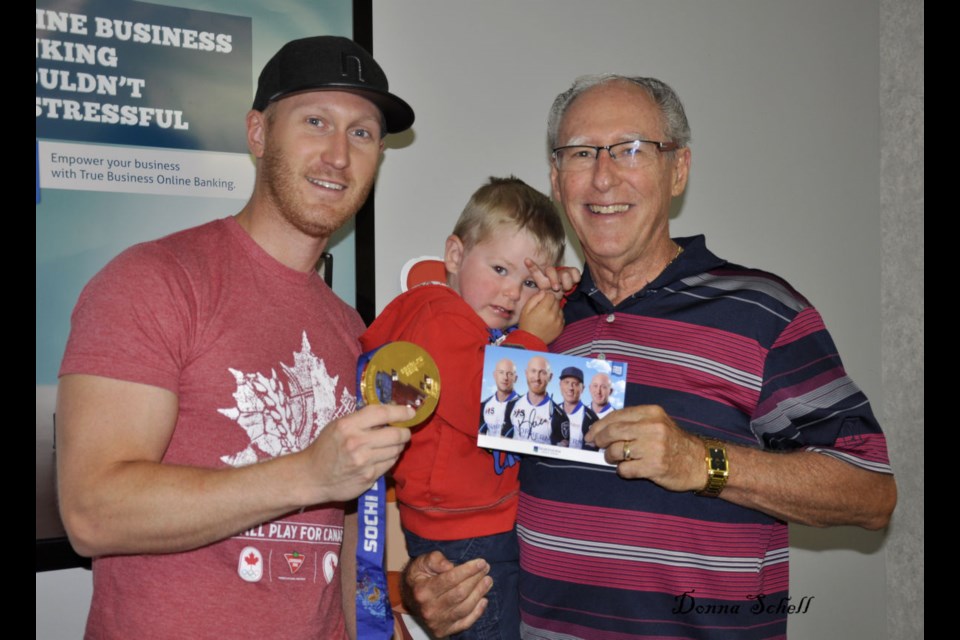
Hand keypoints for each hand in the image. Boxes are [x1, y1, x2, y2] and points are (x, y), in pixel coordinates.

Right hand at [302, 403, 412, 503]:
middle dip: (404, 432)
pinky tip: (382, 457)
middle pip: (395, 434)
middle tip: (404, 432)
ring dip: (398, 446)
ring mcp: (364, 462)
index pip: (382, 413)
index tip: (410, 412)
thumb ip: (362, 419)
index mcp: (348, 425)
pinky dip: (390, 459)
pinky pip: (390, 464)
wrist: (312, 477)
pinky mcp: (368, 477)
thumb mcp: (338, 426)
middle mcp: (357, 443)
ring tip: (390, 445)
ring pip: (396, 450)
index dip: (400, 411)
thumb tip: (390, 411)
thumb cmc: (326, 448)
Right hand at [402, 551, 491, 637]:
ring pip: (464, 608)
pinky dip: (477, 612)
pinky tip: (484, 600)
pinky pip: (465, 623)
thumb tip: (450, 566)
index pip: (451, 579)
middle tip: (486, 569)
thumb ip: (435, 560)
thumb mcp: (422, 562)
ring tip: (488, 581)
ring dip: (479, 593)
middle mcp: (429, 609)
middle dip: (476, 579)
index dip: (468, 570)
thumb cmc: (419, 576)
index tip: (481, 562)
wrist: (410, 597)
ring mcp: (436, 623)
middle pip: (460, 593)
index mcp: (423, 590)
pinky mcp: (443, 631)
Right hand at [518, 290, 563, 343]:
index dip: (546, 296)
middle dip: (550, 302)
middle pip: (556, 301)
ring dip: (555, 309)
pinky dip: (557, 317)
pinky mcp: (561, 327)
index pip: (551, 295)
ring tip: (546, 314)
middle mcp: (553, 314)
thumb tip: (543, 292)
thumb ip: (535, 298)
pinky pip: (562, 317)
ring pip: (560, 309)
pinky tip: (550, 320)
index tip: (542, 300)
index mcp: (544, 309)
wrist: (530, 340)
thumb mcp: (526, 309)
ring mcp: (558, 321)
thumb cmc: (526, 324)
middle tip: (543, 307)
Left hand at [525, 259, 580, 297]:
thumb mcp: (543, 298)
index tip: (526, 260)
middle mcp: (551, 273)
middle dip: (554, 279)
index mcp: (542, 280)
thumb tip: (525, 293)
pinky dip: (575, 278)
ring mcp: (562, 271)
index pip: (536, 272)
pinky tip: (574, 282)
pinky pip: (575, 272)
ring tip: (565, 288)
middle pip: (551, 270)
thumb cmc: (552, 297)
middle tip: (556, 288)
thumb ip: (538, 297)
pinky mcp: (573, 272)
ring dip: (566, 283)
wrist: (564, 295)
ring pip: (565, 274)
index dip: (532, 266)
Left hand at [586, 405, 704, 491]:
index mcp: (651, 412)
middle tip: (597, 445)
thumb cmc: (674, 442)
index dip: (599, 425)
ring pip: (616, 451)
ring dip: (610, 456)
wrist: (700, 462)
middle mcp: (652, 427)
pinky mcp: (654, 467)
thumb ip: (634, 422)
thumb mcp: (658, 423)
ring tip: (615, 458)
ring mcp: (653, 447)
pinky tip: (628, 469)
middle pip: (613, 432)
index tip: (591, 433)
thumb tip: (602, 428)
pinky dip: (622, 470)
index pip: (617, 416)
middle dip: (599, 440)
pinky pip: (625, 469)